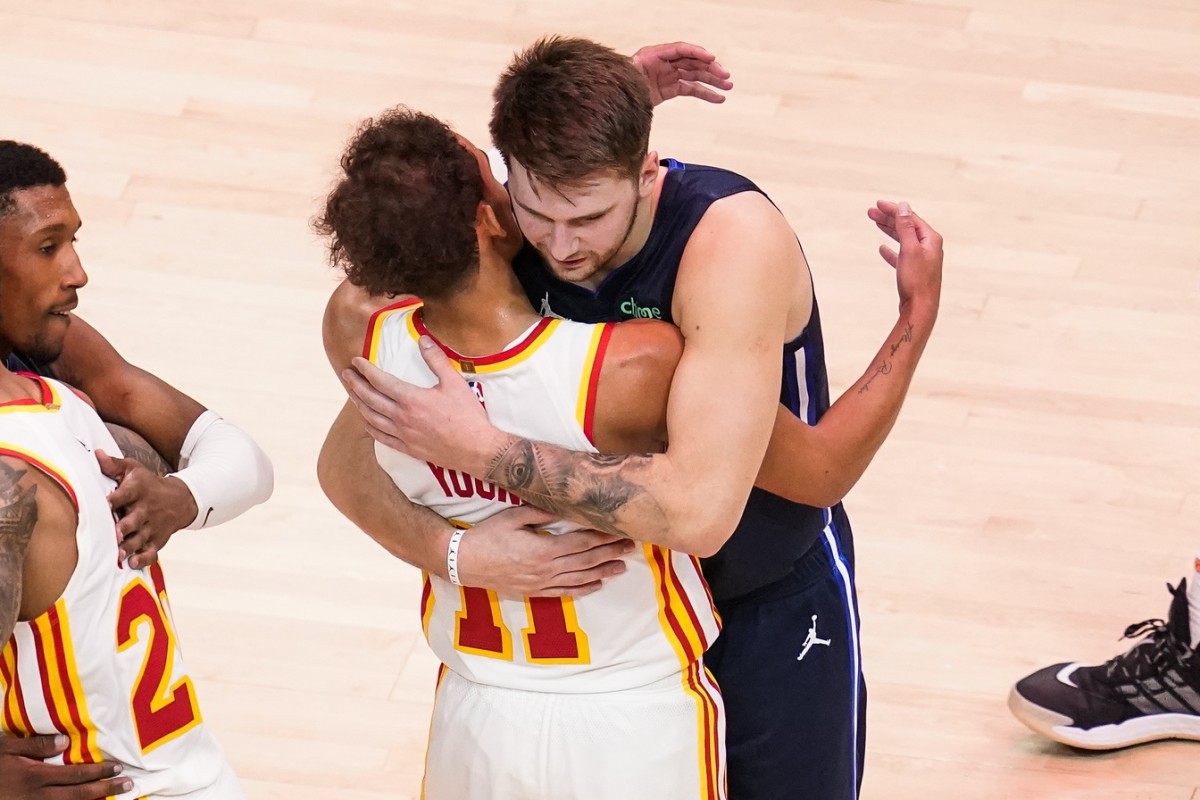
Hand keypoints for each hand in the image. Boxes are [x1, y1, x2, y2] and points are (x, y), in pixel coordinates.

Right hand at [0, 734, 132, 798]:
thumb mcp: (6, 747)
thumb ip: (34, 744)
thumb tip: (63, 742)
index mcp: (34, 777)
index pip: (75, 775)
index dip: (98, 773)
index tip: (118, 769)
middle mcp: (36, 796)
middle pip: (78, 795)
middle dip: (105, 790)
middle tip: (128, 785)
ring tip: (116, 799)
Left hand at [97, 450, 196, 568]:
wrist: (181, 500)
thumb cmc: (149, 485)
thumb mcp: (135, 470)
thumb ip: (114, 465)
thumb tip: (95, 454)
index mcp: (138, 491)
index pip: (127, 494)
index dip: (116, 499)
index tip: (105, 503)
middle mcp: (146, 510)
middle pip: (135, 520)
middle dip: (125, 528)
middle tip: (115, 534)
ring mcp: (152, 527)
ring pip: (140, 539)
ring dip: (130, 546)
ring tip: (119, 554)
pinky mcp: (157, 540)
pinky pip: (151, 552)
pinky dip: (144, 559)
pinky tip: (133, 563)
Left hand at [342, 339, 503, 471]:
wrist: (476, 449)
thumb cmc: (468, 416)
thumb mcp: (455, 383)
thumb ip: (436, 360)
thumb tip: (423, 340)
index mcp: (412, 399)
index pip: (380, 381)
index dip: (366, 369)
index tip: (356, 361)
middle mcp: (402, 418)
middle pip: (370, 399)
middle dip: (355, 384)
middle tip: (346, 374)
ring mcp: (403, 435)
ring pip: (372, 418)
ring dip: (359, 404)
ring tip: (352, 394)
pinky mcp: (408, 448)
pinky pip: (382, 438)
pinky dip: (371, 428)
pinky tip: (367, 423)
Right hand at [456, 506, 634, 596]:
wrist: (463, 563)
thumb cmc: (487, 536)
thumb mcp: (513, 517)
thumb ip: (541, 512)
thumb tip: (566, 504)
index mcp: (543, 549)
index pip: (582, 542)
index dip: (604, 537)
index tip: (620, 531)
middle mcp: (546, 569)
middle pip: (586, 560)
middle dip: (610, 552)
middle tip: (631, 546)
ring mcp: (541, 583)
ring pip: (580, 578)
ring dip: (603, 571)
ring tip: (622, 567)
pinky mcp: (534, 592)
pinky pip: (564, 592)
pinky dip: (583, 589)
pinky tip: (597, 585)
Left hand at [630, 41, 732, 104]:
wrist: (615, 99)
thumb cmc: (620, 86)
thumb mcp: (629, 78)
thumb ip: (642, 74)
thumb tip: (655, 78)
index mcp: (653, 55)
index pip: (680, 50)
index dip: (696, 53)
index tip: (711, 59)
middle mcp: (664, 62)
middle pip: (691, 62)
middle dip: (710, 68)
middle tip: (725, 76)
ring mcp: (669, 75)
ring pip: (695, 75)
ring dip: (712, 80)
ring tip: (728, 86)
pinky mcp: (671, 88)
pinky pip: (691, 89)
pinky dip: (705, 93)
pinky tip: (718, 98)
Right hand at [867, 200, 942, 317]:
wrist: (920, 308)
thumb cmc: (916, 280)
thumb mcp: (909, 249)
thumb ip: (906, 227)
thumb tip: (904, 206)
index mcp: (930, 239)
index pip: (910, 217)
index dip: (893, 209)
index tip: (877, 204)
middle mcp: (928, 247)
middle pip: (906, 226)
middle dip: (889, 218)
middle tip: (871, 212)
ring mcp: (922, 259)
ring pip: (903, 239)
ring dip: (889, 231)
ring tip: (875, 223)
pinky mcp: (914, 271)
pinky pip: (901, 255)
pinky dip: (891, 250)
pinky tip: (882, 249)